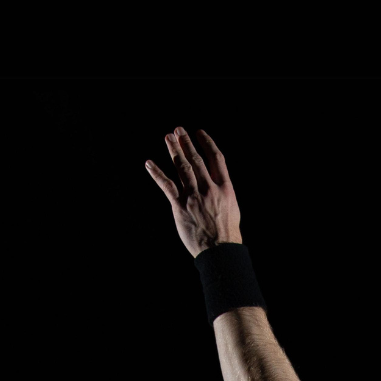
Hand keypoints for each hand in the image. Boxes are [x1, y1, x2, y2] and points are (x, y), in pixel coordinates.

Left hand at [144, 127, 242, 257]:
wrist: (219, 250)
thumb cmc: (227, 232)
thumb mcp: (231, 207)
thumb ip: (222, 191)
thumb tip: (215, 181)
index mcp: (225, 187)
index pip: (216, 158)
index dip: (207, 143)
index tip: (199, 133)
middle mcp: (209, 188)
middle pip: (196, 159)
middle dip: (186, 143)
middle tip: (178, 130)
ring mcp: (194, 196)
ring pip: (182, 168)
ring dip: (174, 151)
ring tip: (168, 137)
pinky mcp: (180, 206)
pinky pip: (166, 186)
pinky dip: (157, 173)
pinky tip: (149, 164)